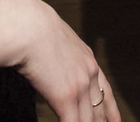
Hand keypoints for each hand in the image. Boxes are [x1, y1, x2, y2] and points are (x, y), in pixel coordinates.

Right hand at [7, 0, 119, 121]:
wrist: (27, 26)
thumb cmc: (32, 29)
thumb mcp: (56, 39)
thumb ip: (61, 54)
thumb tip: (52, 63)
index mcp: (87, 59)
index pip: (106, 91)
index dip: (111, 110)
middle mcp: (89, 73)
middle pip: (99, 110)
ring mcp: (80, 87)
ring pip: (88, 121)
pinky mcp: (66, 98)